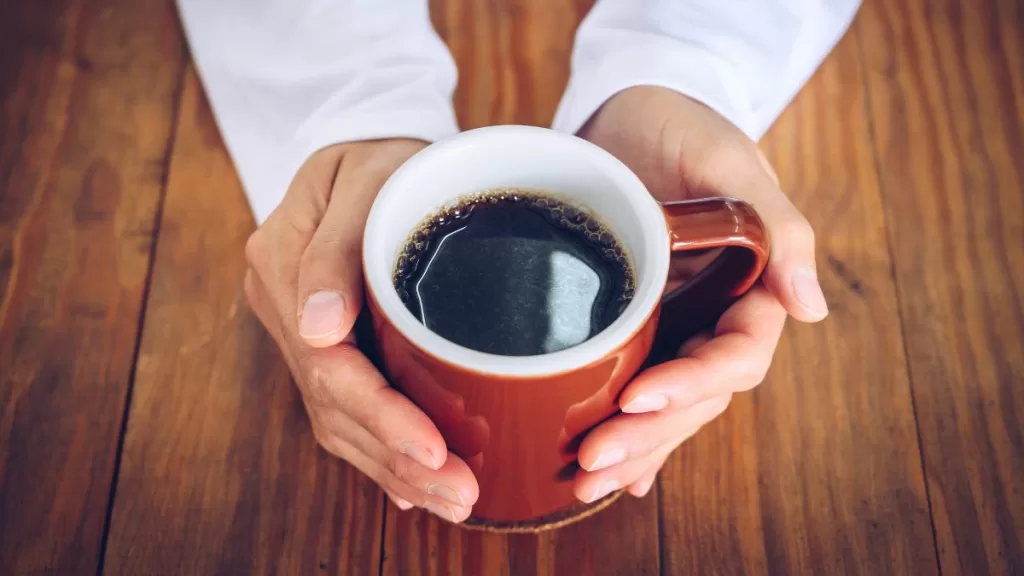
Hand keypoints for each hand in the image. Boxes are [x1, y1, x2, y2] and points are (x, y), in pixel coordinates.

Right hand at [243, 140, 478, 521]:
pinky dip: (381, 448)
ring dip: (393, 466)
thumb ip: (336, 251)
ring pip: (339, 417)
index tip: (434, 450)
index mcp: (283, 264)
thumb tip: (319, 330)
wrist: (371, 139)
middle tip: (460, 495)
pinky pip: (346, 404)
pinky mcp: (328, 339)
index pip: (328, 364)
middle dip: (397, 459)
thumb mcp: (366, 178)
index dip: (381, 416)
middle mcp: (285, 307)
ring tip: (450, 498)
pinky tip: (413, 483)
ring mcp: (302, 326)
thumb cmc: (382, 152)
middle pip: (334, 405)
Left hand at [572, 86, 828, 500]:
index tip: (638, 399)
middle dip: (651, 433)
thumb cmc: (683, 126)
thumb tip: (811, 309)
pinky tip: (611, 474)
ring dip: (634, 447)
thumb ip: (776, 227)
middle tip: (594, 459)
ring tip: (584, 482)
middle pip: (697, 395)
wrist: (630, 117)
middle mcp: (717, 317)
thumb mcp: (727, 160)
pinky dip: (630, 432)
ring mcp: (678, 327)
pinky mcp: (637, 328)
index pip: (736, 355)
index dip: (691, 383)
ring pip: (667, 404)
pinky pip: (639, 387)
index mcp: (753, 287)